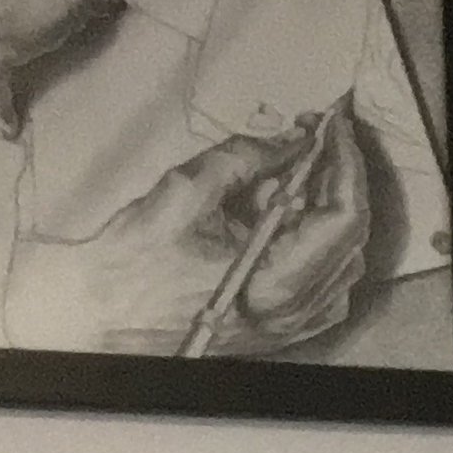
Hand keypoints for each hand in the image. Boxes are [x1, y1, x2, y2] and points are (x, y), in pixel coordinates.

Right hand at [3, 105, 371, 356]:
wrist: (102, 312)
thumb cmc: (134, 262)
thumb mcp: (188, 190)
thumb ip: (248, 158)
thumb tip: (292, 138)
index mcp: (276, 284)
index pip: (344, 218)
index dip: (345, 164)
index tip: (333, 127)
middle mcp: (294, 312)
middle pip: (351, 235)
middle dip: (336, 179)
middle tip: (312, 137)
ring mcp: (292, 325)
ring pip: (342, 256)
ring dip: (325, 207)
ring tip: (287, 173)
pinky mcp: (283, 326)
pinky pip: (323, 277)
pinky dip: (314, 237)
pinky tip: (280, 211)